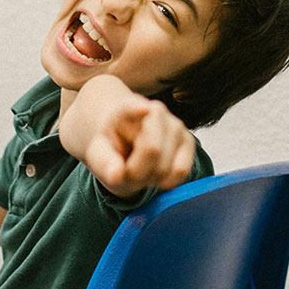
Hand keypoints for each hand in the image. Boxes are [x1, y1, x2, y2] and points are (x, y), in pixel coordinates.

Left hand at [59, 75, 195, 198]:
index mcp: (124, 109)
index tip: (143, 109)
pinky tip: (155, 173)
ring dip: (151, 178)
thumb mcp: (98, 154)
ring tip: (140, 169)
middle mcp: (155, 110)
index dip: (137, 108)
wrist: (127, 141)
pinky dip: (166, 181)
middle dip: (137, 172)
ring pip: (166, 166)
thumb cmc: (113, 147)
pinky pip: (181, 171)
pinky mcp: (189, 140)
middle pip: (152, 151)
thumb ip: (104, 163)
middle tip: (127, 170)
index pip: (131, 107)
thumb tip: (116, 176)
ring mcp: (175, 124)